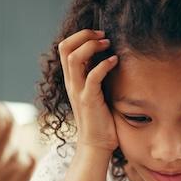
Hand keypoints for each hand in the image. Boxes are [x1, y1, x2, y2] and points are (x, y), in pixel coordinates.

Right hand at [58, 29, 119, 152]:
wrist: (96, 145)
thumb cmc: (100, 119)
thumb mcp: (96, 92)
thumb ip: (96, 76)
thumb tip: (109, 57)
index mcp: (72, 79)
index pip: (65, 47)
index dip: (80, 36)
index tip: (99, 36)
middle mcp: (71, 82)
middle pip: (65, 47)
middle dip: (84, 35)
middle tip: (103, 36)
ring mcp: (78, 91)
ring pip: (74, 58)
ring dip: (92, 46)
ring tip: (107, 45)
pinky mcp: (88, 100)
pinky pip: (92, 77)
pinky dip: (104, 65)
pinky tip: (115, 61)